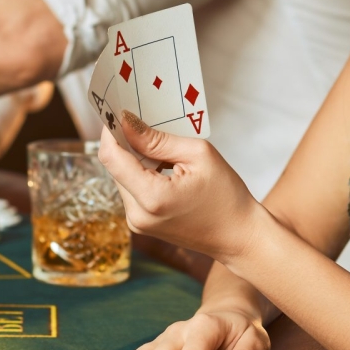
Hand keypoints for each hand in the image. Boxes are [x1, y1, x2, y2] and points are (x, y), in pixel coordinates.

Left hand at [94, 111, 263, 261]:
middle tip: (149, 126)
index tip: (119, 113)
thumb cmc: (226, 197)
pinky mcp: (141, 224)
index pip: (111, 157)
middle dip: (127, 143)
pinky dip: (143, 174)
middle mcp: (137, 214)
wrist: (239, 236)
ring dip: (136, 159)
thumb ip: (158, 139)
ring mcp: (137, 223)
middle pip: (115, 167)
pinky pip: (132, 190)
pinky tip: (166, 169)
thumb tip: (127, 122)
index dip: (110, 132)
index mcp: (151, 197)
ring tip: (166, 151)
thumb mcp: (198, 155)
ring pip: (122, 177)